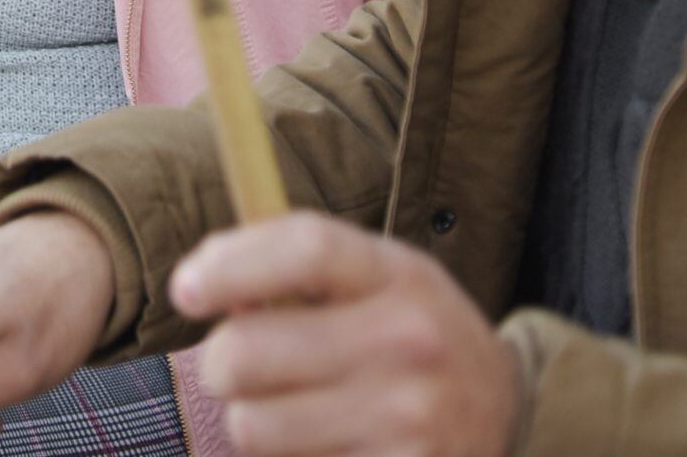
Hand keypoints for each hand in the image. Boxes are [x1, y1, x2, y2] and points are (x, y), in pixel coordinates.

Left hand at [173, 214, 520, 456]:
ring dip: (251, 420)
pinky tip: (323, 442)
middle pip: (246, 352)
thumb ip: (296, 266)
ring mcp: (407, 421)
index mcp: (399, 275)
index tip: (185, 289)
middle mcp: (408, 343)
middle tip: (238, 363)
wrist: (502, 407)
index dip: (229, 266)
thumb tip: (201, 283)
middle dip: (220, 361)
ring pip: (251, 427)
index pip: (304, 249)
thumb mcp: (376, 274)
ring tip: (290, 406)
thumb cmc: (408, 328)